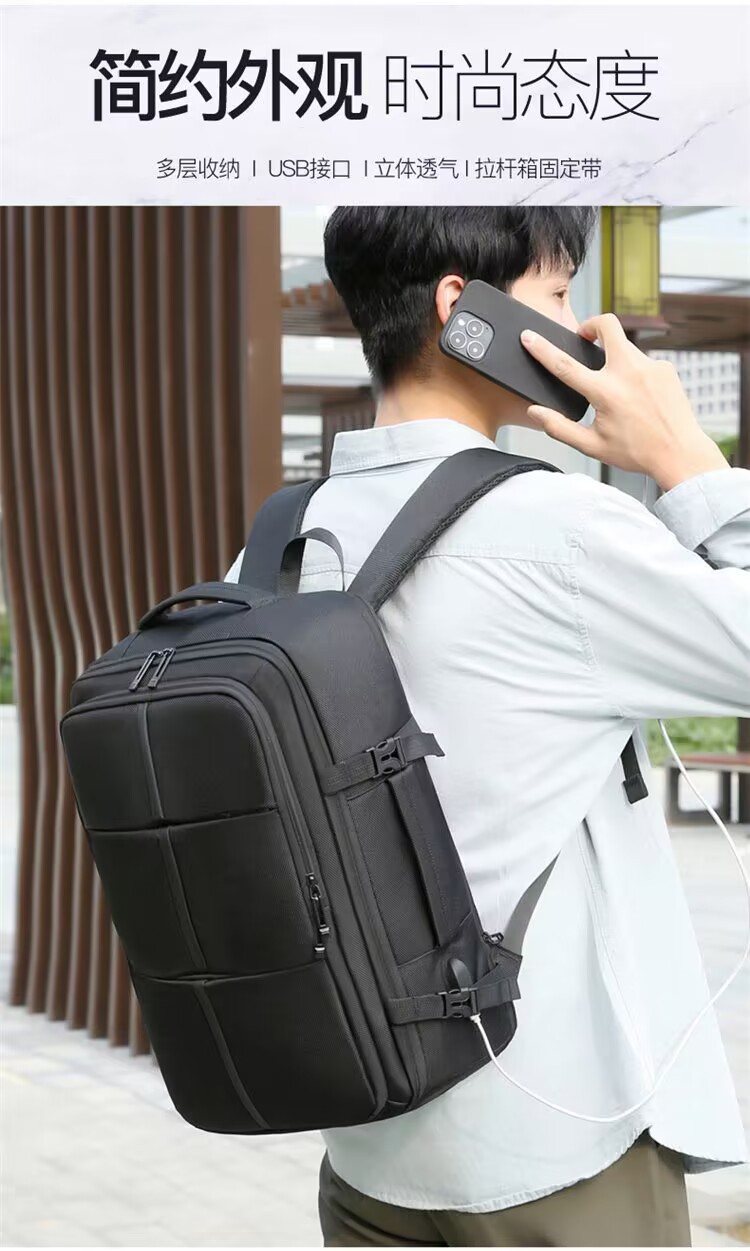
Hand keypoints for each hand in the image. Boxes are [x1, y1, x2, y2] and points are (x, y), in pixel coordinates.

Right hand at [519, 313, 729, 491]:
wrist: (681, 454)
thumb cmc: (638, 452)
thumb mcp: (592, 446)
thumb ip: (559, 427)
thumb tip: (535, 412)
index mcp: (606, 393)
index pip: (565, 365)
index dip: (543, 349)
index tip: (529, 336)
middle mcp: (629, 373)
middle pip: (606, 325)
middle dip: (591, 325)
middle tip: (585, 339)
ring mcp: (650, 367)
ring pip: (625, 346)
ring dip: (614, 356)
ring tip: (615, 385)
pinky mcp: (665, 369)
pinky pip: (642, 361)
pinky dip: (634, 372)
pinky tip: (638, 396)